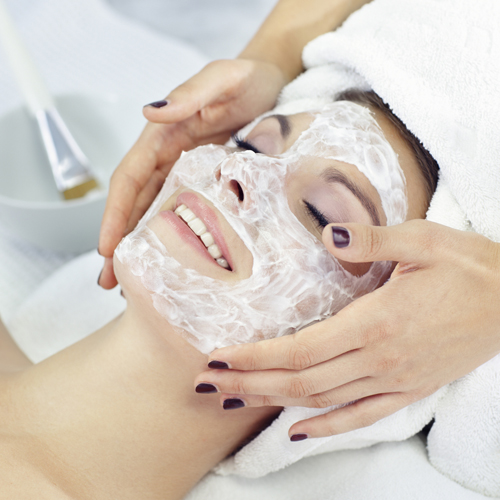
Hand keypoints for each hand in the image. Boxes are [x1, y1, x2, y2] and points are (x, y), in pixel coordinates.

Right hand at [98, 58, 286, 288]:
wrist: (274, 85)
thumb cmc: (247, 79)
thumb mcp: (222, 79)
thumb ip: (190, 94)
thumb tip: (151, 111)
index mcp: (163, 136)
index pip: (130, 178)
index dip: (115, 214)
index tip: (106, 249)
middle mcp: (169, 157)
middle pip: (135, 204)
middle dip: (120, 241)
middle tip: (110, 282)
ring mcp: (187, 172)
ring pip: (155, 213)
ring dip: (141, 246)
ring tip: (131, 285)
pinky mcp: (207, 183)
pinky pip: (184, 212)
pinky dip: (172, 238)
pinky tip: (172, 262)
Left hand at [195, 220, 499, 438]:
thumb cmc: (468, 266)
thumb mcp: (422, 240)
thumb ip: (372, 240)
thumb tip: (329, 236)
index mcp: (378, 321)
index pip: (301, 348)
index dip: (256, 355)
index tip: (220, 357)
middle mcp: (381, 358)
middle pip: (301, 379)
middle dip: (250, 382)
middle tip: (208, 385)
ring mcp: (396, 379)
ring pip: (323, 401)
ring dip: (275, 402)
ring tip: (236, 401)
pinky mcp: (410, 388)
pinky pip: (362, 417)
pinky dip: (327, 427)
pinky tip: (298, 431)